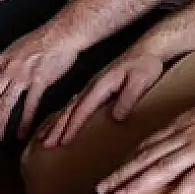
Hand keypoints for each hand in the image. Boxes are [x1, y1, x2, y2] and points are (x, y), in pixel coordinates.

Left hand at [0, 29, 79, 140]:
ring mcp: (23, 75)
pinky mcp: (40, 80)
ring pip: (5, 104)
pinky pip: (28, 106)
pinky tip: (22, 133)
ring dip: (0, 123)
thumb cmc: (43, 39)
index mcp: (0, 60)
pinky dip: (24, 122)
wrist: (62, 32)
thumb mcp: (16, 48)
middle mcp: (8, 68)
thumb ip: (6, 65)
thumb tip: (0, 79)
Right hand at [39, 49, 165, 147]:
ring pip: (70, 107)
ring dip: (56, 122)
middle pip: (70, 109)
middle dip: (56, 127)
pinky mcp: (97, 88)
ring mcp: (93, 87)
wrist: (148, 49)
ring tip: (45, 137)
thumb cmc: (146, 63)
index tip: (62, 141)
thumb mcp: (140, 80)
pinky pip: (76, 104)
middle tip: (45, 144)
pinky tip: (60, 122)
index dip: (71, 127)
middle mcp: (93, 86)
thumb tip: (116, 117)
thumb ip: (128, 98)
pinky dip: (65, 115)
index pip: (82, 109)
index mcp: (101, 85)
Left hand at [95, 92, 194, 193]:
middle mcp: (188, 132)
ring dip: (138, 183)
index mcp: (186, 121)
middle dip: (122, 173)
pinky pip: (194, 180)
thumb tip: (184, 136)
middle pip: (148, 155)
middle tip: (101, 189)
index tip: (113, 171)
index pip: (150, 142)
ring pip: (163, 167)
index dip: (129, 159)